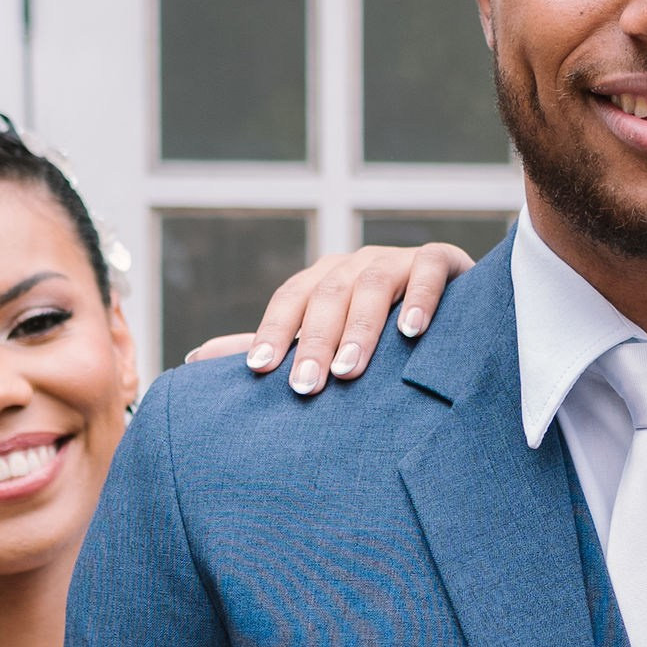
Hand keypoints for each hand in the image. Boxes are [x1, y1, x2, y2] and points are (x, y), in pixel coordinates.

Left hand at [188, 239, 475, 394]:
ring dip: (359, 328)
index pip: (289, 300)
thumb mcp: (323, 342)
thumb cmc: (378, 337)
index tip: (258, 371)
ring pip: (371, 285)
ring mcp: (396, 260)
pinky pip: (427, 270)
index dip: (272, 331)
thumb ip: (271, 349)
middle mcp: (354, 265)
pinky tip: (410, 332)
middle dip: (313, 342)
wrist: (452, 314)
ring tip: (348, 370)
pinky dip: (418, 298)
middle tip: (305, 387)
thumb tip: (195, 360)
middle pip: (326, 296)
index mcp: (322, 282)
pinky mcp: (441, 259)